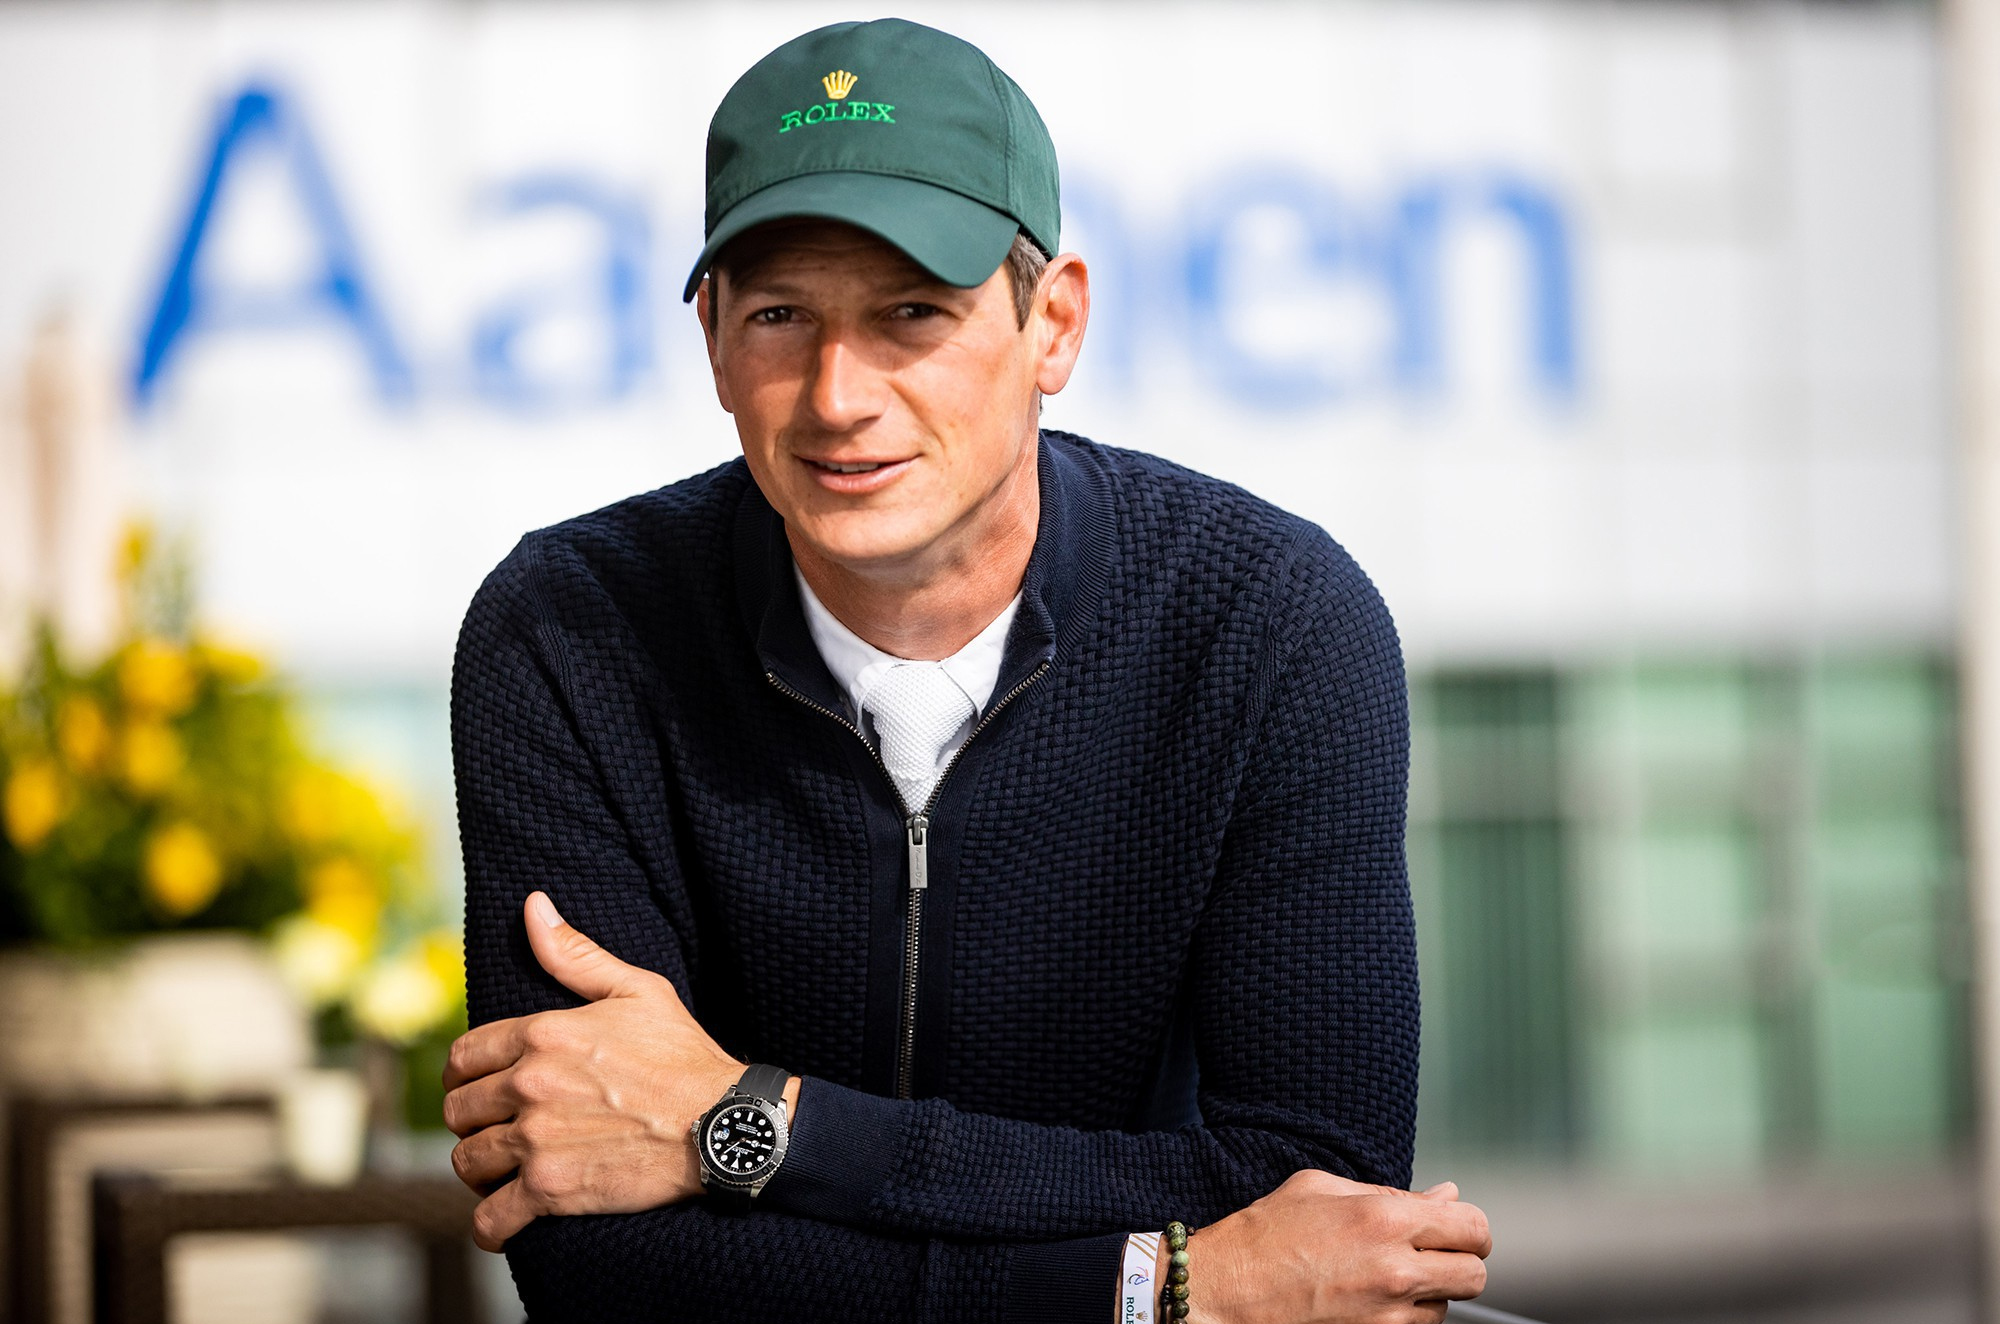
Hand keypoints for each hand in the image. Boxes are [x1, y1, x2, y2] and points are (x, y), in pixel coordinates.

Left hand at [441, 891, 760, 1250]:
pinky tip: (504, 1222)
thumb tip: (533, 906)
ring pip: (468, 1161)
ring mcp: (537, 1140)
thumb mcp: (637, 990)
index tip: (480, 1087)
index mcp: (543, 1033)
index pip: (463, 1057)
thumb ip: (575, 954)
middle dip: (473, 1121)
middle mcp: (529, 1084)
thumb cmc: (684, 1055)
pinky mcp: (552, 1190)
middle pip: (458, 1111)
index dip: (465, 1075)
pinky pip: (491, 1219)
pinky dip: (491, 1227)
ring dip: (481, 1170)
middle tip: (496, 1129)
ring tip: (502, 1171)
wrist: (723, 1122)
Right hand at [1180, 1170, 1489, 1323]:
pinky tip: (1371, 1302)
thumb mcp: (1322, 1189)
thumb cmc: (1264, 1234)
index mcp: (1384, 1219)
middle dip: (1459, 1262)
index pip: (1473, 1228)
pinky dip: (1405, 1319)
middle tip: (1430, 1255)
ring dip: (1429, 1294)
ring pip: (1446, 1309)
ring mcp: (1386, 1318)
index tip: (1457, 1231)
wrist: (1223, 1291)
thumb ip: (1393, 1192)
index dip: (1471, 1228)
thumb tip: (1447, 1196)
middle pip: (1474, 1276)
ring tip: (1384, 1278)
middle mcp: (1394, 1271)